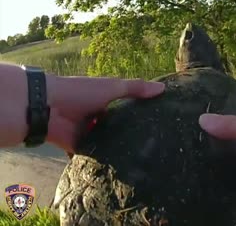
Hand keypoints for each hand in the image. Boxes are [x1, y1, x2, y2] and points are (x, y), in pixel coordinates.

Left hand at [43, 75, 164, 151]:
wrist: (48, 107)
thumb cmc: (81, 92)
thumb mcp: (113, 87)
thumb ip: (136, 88)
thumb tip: (164, 88)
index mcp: (105, 104)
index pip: (127, 112)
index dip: (141, 118)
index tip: (160, 126)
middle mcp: (99, 120)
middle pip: (118, 131)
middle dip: (131, 138)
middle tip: (154, 150)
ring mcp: (89, 135)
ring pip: (107, 146)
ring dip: (118, 152)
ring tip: (142, 163)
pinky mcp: (79, 149)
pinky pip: (93, 157)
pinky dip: (101, 163)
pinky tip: (119, 170)